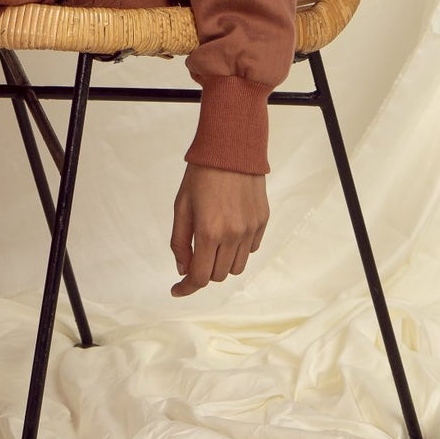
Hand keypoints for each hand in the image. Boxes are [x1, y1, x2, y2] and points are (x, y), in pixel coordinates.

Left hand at [170, 163, 267, 295]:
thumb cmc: (201, 174)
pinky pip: (250, 249)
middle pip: (219, 275)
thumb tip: (183, 269)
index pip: (199, 276)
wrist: (232, 148)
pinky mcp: (262, 221)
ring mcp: (251, 229)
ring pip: (237, 267)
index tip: (177, 290)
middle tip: (193, 255)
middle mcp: (233, 235)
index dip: (187, 288)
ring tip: (212, 241)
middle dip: (203, 271)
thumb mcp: (181, 206)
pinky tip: (229, 231)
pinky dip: (238, 249)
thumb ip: (180, 241)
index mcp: (210, 231)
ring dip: (222, 263)